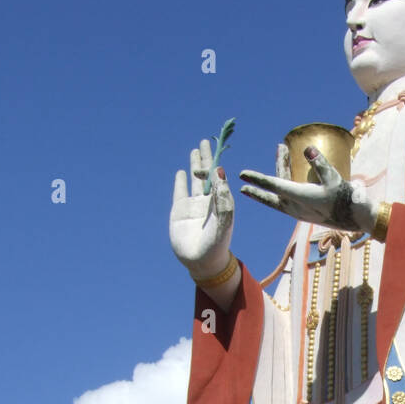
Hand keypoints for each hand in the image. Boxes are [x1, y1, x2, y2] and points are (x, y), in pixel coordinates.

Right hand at [170, 140, 234, 281]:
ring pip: (195, 180)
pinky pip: (180, 192)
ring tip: (195, 150)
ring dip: (195, 165)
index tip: (216, 149)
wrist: (202, 262)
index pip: (219, 177)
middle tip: (206, 141)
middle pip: (207, 174)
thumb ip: (223, 197)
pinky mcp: (180, 211)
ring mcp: (194, 205)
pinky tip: (182, 172)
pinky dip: (181, 181)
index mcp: (221, 201)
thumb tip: (219, 171)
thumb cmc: (217, 244)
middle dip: (207, 158)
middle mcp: (208, 201)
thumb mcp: (224, 220)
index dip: (217, 162)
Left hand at [239, 146, 376, 233]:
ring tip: (270, 163)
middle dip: (266, 176)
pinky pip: (283, 201)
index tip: (242, 175)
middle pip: (273, 189)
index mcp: (300, 197)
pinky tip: (278, 184)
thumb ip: (320, 163)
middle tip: (257, 166)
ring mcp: (297, 212)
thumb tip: (307, 148)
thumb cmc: (345, 197)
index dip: (257, 179)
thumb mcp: (334, 178)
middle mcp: (295, 206)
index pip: (273, 185)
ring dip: (270, 183)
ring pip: (277, 196)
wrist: (354, 218)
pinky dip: (278, 190)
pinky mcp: (301, 213)